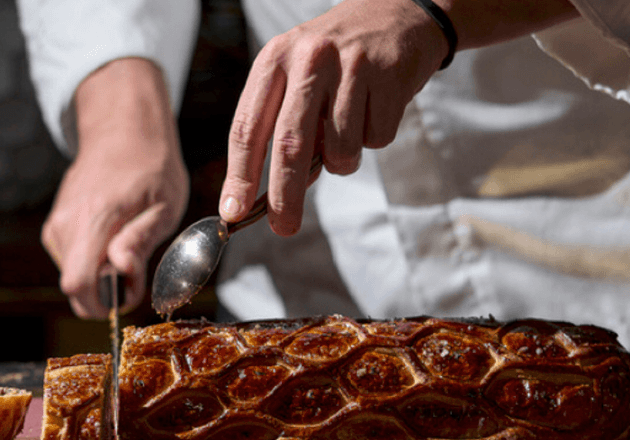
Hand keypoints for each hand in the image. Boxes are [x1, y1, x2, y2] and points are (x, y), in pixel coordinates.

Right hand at [42, 58, 188, 318]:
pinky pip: (71, 262)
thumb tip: (121, 270)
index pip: (77, 284)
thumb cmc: (151, 168)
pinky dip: (92, 262)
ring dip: (101, 276)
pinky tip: (112, 238)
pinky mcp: (55, 227)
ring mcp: (57, 225)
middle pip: (75, 288)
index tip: (128, 296)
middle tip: (136, 268)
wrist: (123, 132)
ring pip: (73, 276)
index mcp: (95, 219)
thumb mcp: (164, 205)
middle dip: (106, 292)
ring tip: (128, 246)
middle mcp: (66, 224)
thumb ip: (140, 240)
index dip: (102, 304)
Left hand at [218, 0, 577, 235]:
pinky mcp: (389, 75)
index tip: (234, 211)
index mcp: (274, 59)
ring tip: (348, 130)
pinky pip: (376, 138)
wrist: (396, 13)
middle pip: (289, 144)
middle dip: (285, 196)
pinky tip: (374, 108)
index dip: (239, 175)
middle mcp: (308, 58)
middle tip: (283, 227)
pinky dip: (374, 138)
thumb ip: (282, 127)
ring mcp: (351, 65)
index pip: (248, 127)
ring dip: (343, 160)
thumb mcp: (296, 78)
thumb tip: (272, 195)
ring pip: (340, 148)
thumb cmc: (335, 60)